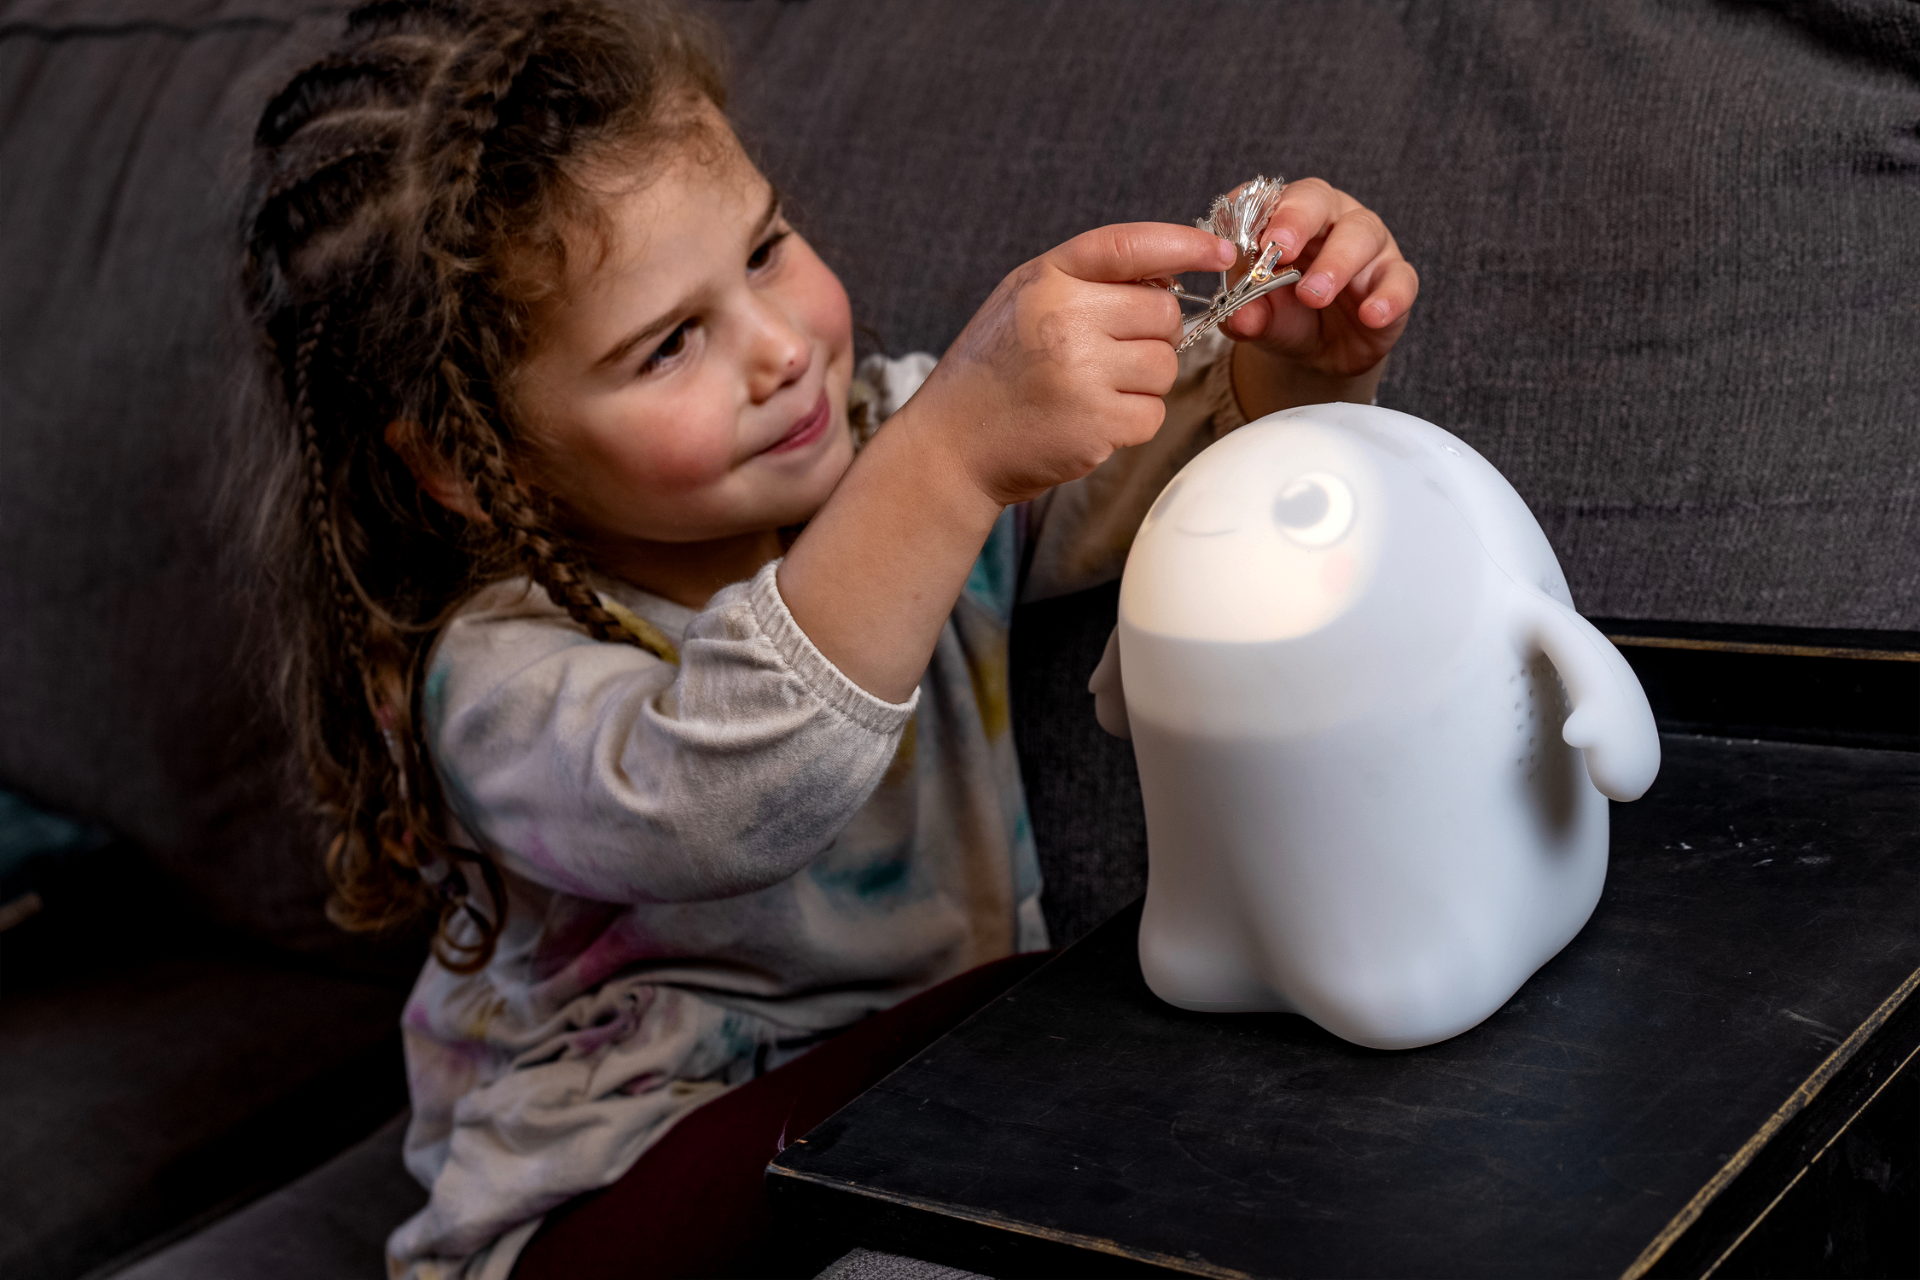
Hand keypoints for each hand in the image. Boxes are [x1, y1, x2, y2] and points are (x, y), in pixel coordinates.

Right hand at [903, 223, 1236, 507]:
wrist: (952, 445)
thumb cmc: (995, 371)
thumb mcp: (1024, 300)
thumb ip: (1088, 280)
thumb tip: (1171, 276)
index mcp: (1047, 279)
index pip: (1131, 246)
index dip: (1186, 245)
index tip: (1222, 253)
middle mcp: (1064, 318)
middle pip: (1164, 312)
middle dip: (1150, 334)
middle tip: (1104, 355)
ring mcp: (1081, 372)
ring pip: (1165, 364)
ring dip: (1142, 381)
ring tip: (1090, 389)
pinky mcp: (1096, 423)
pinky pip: (1153, 412)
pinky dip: (1131, 421)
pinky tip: (1089, 420)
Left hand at [1218, 179, 1418, 414]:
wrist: (1322, 353)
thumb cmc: (1287, 316)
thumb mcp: (1261, 318)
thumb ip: (1248, 315)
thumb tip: (1239, 318)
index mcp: (1285, 218)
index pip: (1267, 197)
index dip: (1255, 212)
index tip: (1239, 238)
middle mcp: (1329, 218)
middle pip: (1316, 199)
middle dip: (1296, 221)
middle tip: (1280, 250)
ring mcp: (1367, 245)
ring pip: (1361, 233)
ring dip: (1336, 263)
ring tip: (1314, 295)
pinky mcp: (1395, 278)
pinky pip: (1400, 278)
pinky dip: (1387, 296)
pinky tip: (1371, 315)